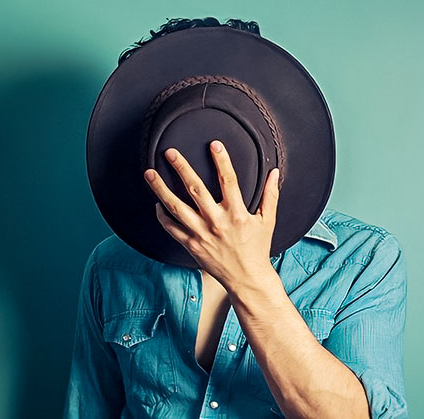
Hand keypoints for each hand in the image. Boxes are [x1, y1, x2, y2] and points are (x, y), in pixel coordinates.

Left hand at [143, 139, 280, 291]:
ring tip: (149, 173)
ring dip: (160, 189)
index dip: (221, 160)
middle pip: (195, 189)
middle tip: (169, 152)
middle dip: (181, 168)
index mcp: (237, 213)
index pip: (228, 180)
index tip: (214, 144)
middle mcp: (217, 222)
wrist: (247, 279)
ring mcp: (201, 234)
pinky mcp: (192, 245)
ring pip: (176, 207)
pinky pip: (172, 228)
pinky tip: (157, 204)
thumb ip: (270, 195)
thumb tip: (274, 172)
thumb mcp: (267, 221)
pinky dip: (162, 216)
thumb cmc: (257, 249)